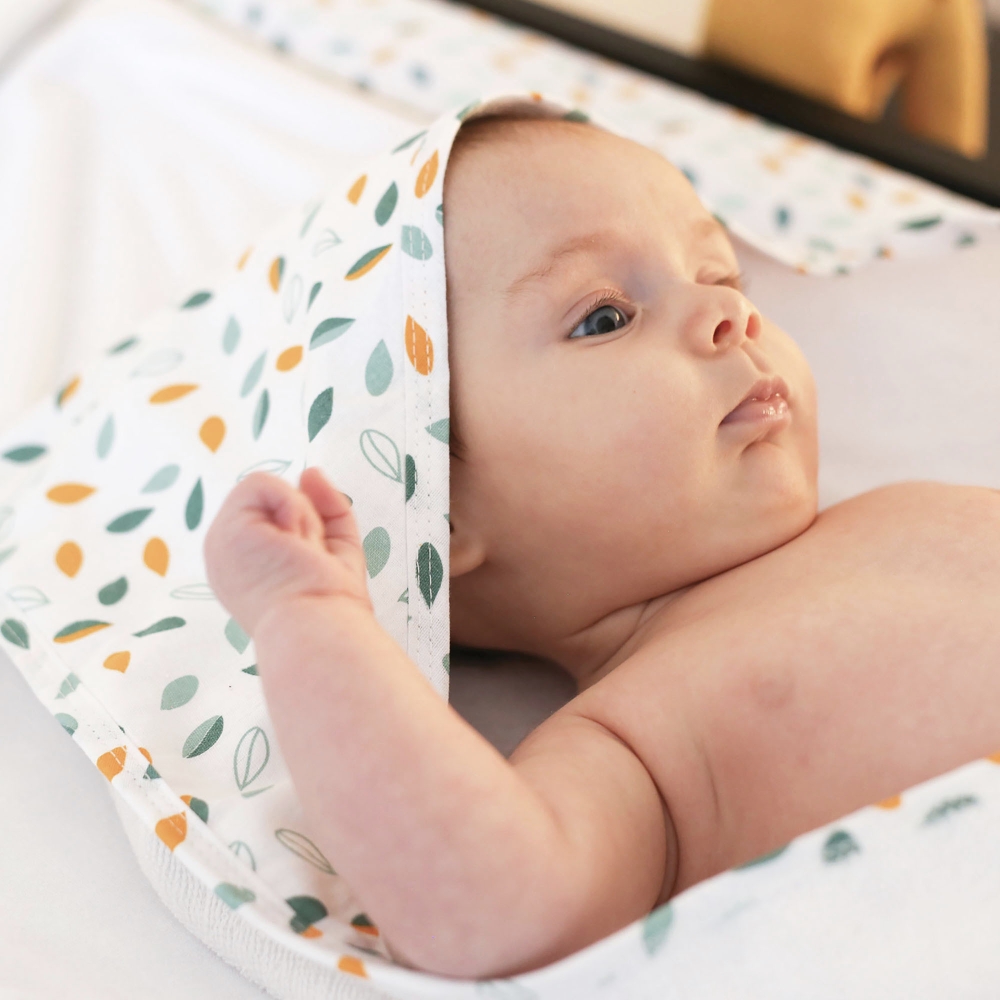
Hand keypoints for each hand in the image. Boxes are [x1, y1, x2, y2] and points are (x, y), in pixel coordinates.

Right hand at [204, 467, 372, 636]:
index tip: (314, 563)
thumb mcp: (335, 545)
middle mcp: (227, 554)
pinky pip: (262, 483)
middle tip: (308, 561)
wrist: (319, 626)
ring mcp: (221, 540)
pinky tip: (293, 540)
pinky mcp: (226, 527)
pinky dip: (292, 506)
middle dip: (307, 522)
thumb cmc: (330, 602)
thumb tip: (310, 471)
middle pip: (276, 503)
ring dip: (302, 517)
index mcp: (247, 566)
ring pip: (269, 491)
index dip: (307, 529)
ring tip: (301, 554)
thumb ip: (326, 507)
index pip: (279, 519)